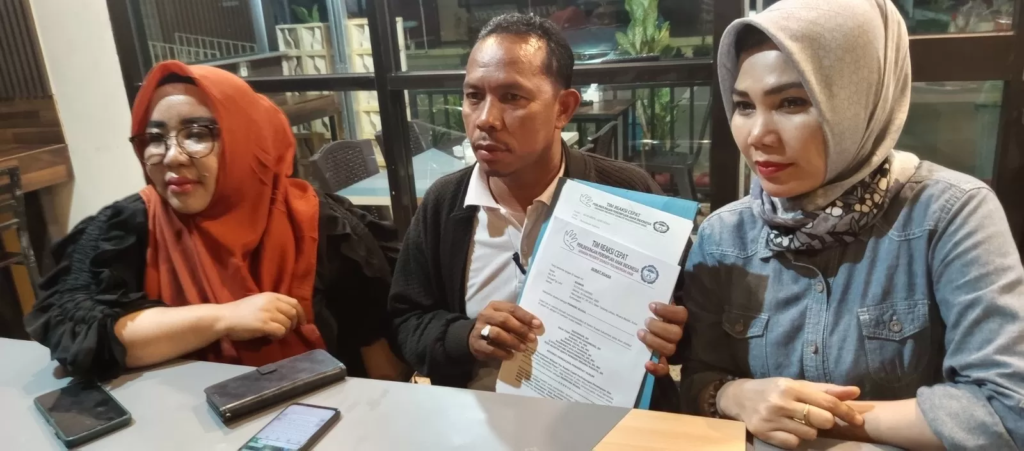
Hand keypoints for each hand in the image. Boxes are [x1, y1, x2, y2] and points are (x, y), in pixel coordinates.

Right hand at [217, 292, 306, 340]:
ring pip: (288, 324)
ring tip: (274, 333)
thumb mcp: (258, 301)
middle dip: (294, 323)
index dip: (301, 313)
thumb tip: (287, 314)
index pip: (294, 302)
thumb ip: (272, 304)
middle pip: (293, 313)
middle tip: (288, 330)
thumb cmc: (239, 311)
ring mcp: (268, 313)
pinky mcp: (264, 324)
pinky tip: (270, 336)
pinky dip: (278, 336)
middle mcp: (272, 302)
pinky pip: (280, 331)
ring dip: (284, 331)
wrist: (224, 317)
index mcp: (271, 295)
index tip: (302, 322)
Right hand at [469, 301, 541, 360]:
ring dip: (512, 342)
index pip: (512, 309)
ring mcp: (479, 329)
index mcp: (495, 306)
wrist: (475, 337)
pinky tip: (511, 356)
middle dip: (520, 329)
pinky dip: (503, 353)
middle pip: (504, 320)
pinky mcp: (476, 344)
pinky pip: (491, 348)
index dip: (526, 317)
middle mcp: (485, 315)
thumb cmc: (496, 326)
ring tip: (523, 348)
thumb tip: (536, 327)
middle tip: (532, 338)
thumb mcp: (505, 318)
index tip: (538, 325)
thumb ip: (518, 320)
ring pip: (497, 334)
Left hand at [637, 302, 686, 376]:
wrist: (655, 329)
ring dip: (653, 341)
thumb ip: (659, 305)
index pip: (681, 315)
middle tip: (646, 321)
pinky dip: (657, 369)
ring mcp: (673, 347)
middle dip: (657, 327)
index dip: (667, 310)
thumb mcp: (660, 308)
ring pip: (669, 349)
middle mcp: (680, 334)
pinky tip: (647, 364)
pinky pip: (665, 369)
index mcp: (680, 319)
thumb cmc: (657, 316)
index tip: (651, 306)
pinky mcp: (665, 360)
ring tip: (640, 333)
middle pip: (675, 334)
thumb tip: (650, 302)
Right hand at [719, 378, 863, 448]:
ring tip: (799, 422)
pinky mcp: (764, 433)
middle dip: (827, 422)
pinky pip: (794, 443)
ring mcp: (771, 419)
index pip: (827, 401)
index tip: (859, 420)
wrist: (739, 398)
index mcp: (790, 386)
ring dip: (810, 431)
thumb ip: (826, 389)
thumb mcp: (797, 385)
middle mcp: (780, 402)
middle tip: (820, 419)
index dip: (846, 412)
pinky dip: (796, 439)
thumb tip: (856, 392)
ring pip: (809, 434)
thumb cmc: (774, 389)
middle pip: (822, 419)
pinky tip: (788, 430)